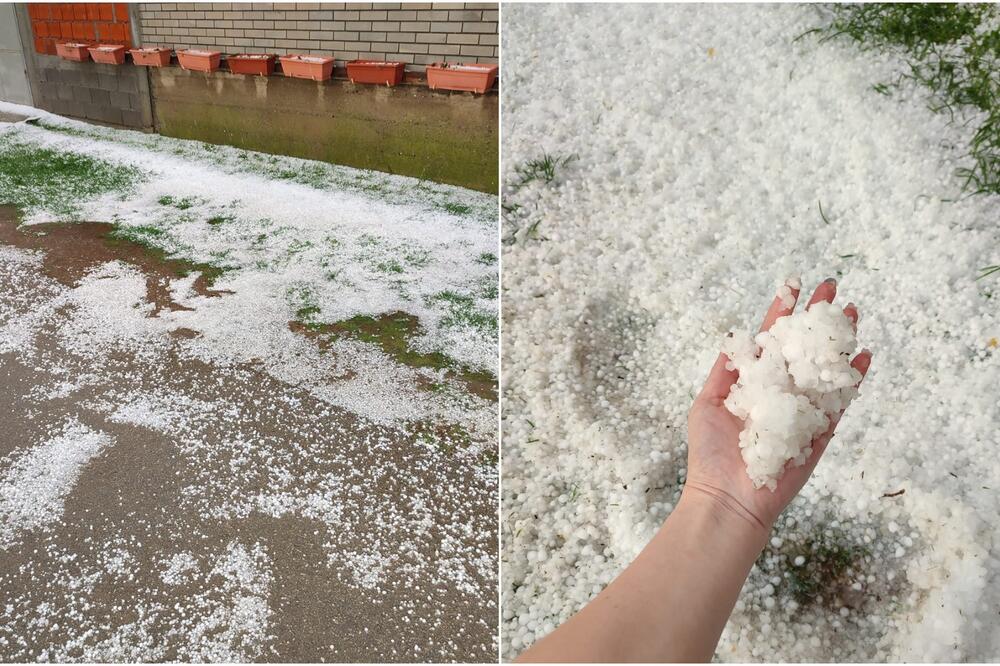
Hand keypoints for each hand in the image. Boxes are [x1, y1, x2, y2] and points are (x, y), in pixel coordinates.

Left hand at [684, 278, 871, 530]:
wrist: (727, 498)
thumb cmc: (711, 454)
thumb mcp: (708, 402)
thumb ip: (726, 371)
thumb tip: (738, 338)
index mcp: (753, 383)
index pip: (770, 341)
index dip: (781, 313)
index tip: (793, 287)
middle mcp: (780, 393)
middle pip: (802, 348)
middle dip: (816, 318)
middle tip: (832, 288)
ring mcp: (801, 411)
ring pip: (824, 369)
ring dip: (838, 340)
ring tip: (851, 312)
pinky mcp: (818, 434)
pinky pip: (839, 403)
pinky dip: (852, 381)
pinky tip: (863, 357)